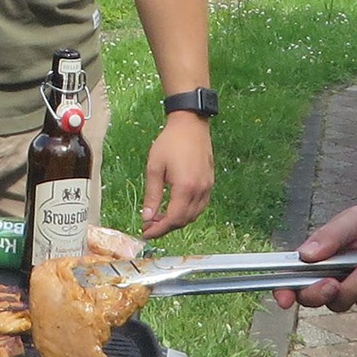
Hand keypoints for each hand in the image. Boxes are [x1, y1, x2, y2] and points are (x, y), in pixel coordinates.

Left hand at [139, 113, 213, 236]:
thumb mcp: (154, 168)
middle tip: (150, 225)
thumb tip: (146, 217)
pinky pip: (200, 205)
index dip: (159, 230)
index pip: (173, 219)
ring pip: (194, 215)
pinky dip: (187, 212)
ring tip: (159, 217)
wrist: (190, 124)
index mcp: (185, 187)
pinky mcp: (210, 182)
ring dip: (177, 220)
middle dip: (166, 227)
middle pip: (184, 220)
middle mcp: (200, 190)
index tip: (146, 233)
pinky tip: (174, 207)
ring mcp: (207, 187)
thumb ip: (151, 195)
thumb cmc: (170, 142)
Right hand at [272, 192, 356, 311]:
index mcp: (323, 254)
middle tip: (332, 283)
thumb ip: (331, 236)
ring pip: (341, 304)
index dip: (285, 289)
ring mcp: (356, 288)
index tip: (284, 298)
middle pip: (312, 297)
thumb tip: (304, 255)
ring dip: (355, 287)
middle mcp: (335, 273)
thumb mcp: (356, 220)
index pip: (295, 275)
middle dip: (319, 293)